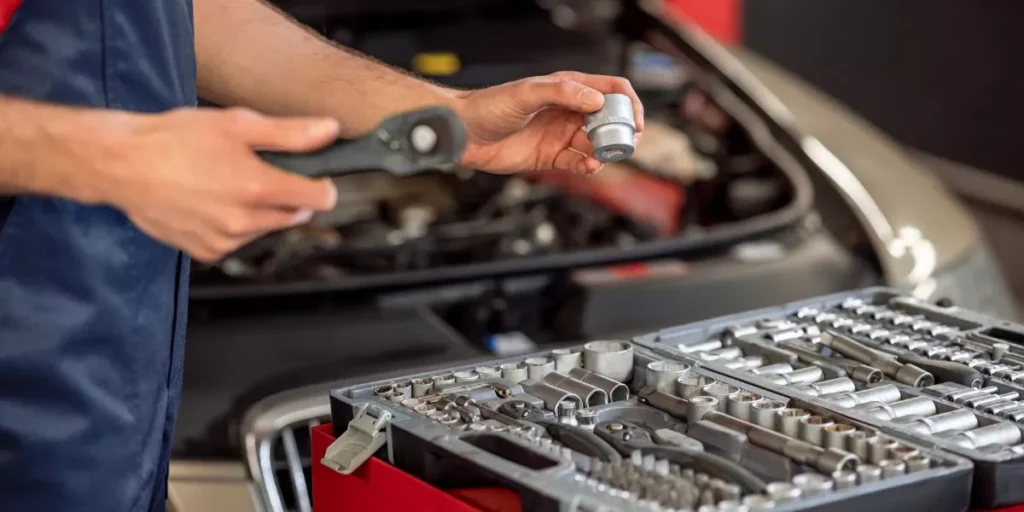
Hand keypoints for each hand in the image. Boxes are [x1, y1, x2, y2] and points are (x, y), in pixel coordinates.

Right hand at [95, 107, 339, 261]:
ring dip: (261, 211)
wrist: (122, 165)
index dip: (323, 185)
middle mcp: (244, 221)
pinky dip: (234, 224)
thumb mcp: (236, 124)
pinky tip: (212, 202)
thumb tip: (329, 130)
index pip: (319, 199)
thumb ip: (289, 132)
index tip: (316, 176)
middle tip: (258, 170)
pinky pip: (238, 241)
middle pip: (295, 215)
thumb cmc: (175, 139)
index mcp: (257, 188)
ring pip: (266, 228)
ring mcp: (225, 240)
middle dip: (289, 196)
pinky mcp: (206, 251)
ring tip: (227, 183)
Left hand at [453, 71, 644, 174]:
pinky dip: (588, 167)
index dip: (628, 104)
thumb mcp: (526, 93)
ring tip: (600, 158)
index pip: (610, 90)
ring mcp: (561, 135)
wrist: (464, 133)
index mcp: (567, 88)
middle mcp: (568, 111)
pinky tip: (588, 167)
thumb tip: (596, 101)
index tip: (634, 121)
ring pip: (597, 144)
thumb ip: (561, 93)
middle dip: (622, 132)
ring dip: (606, 152)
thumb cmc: (489, 106)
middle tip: (625, 144)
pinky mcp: (552, 157)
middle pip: (610, 120)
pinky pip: (579, 163)